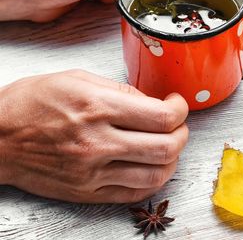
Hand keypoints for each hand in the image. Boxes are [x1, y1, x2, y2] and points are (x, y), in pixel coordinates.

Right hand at [0, 70, 188, 202]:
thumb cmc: (30, 104)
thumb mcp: (76, 78)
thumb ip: (120, 89)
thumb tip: (151, 101)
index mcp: (97, 107)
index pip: (162, 116)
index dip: (181, 110)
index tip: (177, 104)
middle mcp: (98, 142)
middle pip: (167, 147)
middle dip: (183, 133)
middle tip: (178, 124)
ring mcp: (92, 171)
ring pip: (156, 174)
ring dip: (173, 159)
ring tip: (168, 145)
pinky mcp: (87, 191)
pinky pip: (135, 193)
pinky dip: (154, 180)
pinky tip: (152, 166)